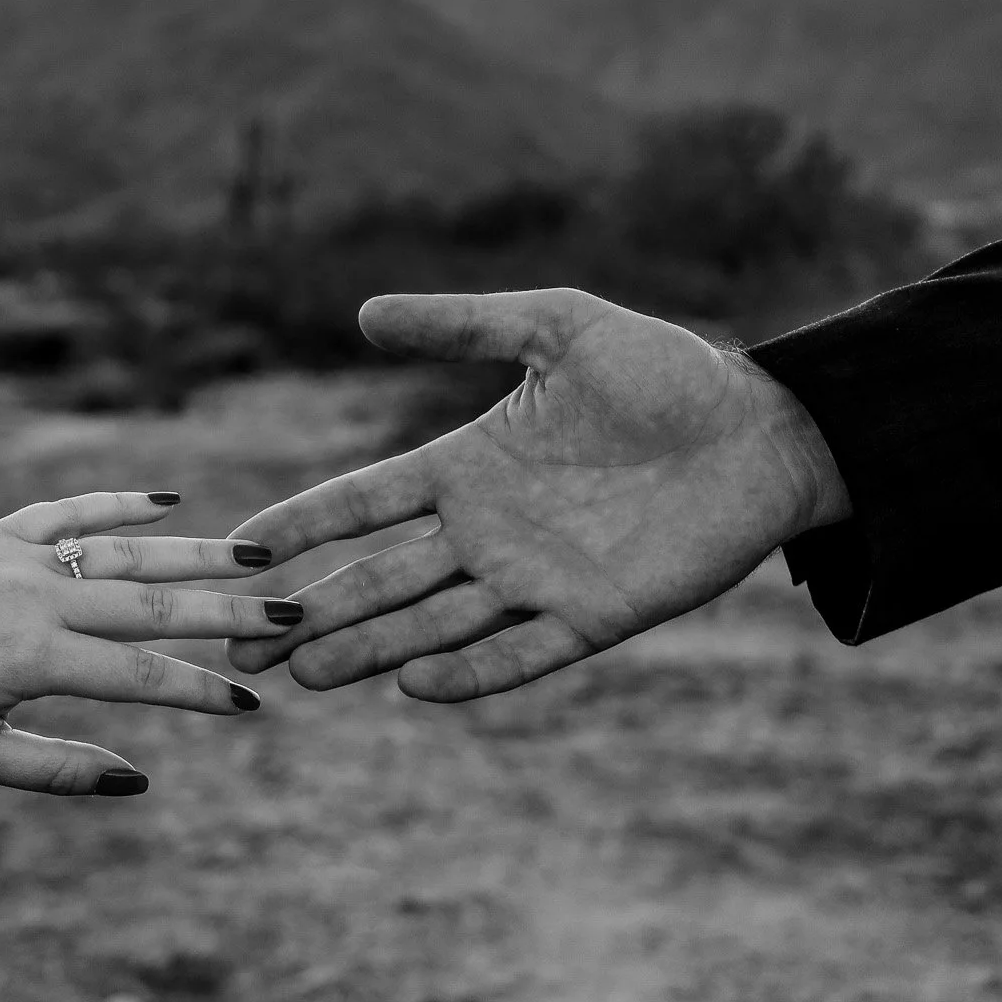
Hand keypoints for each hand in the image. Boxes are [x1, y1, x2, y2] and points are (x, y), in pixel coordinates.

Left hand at [0, 491, 298, 795]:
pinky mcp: (0, 532)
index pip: (142, 675)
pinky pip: (71, 511)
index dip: (204, 689)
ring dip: (194, 552)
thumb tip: (140, 781)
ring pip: (125, 550)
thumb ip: (55, 772)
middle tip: (292, 611)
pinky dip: (119, 503)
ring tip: (256, 552)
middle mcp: (37, 598)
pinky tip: (169, 501)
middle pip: (152, 604)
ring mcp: (20, 557)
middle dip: (228, 611)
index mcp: (31, 659)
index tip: (257, 700)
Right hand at [225, 290, 848, 700]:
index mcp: (468, 465)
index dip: (302, 524)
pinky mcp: (592, 617)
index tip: (237, 549)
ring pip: (433, 623)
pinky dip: (470, 674)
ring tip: (307, 674)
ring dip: (371, 649)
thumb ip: (463, 323)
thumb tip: (362, 314)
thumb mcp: (557, 327)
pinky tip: (417, 686)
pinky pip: (520, 655)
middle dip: (315, 611)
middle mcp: (488, 532)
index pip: (365, 502)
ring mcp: (535, 580)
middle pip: (382, 579)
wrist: (764, 432)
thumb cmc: (665, 373)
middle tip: (250, 644)